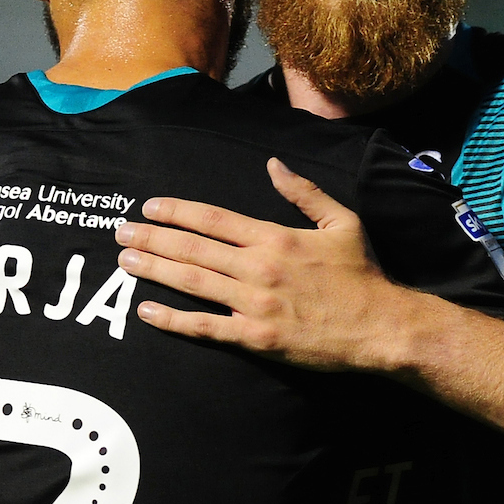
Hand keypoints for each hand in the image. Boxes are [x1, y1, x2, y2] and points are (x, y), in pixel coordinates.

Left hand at [115, 158, 427, 372]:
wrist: (382, 327)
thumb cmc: (362, 274)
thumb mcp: (342, 221)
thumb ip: (304, 192)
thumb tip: (272, 165)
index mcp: (275, 237)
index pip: (213, 219)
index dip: (177, 211)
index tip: (150, 207)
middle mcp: (259, 267)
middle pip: (193, 248)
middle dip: (152, 238)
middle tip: (121, 232)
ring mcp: (255, 304)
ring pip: (193, 283)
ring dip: (155, 270)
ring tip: (126, 262)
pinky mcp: (257, 338)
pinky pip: (206, 327)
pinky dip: (174, 320)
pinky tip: (147, 311)